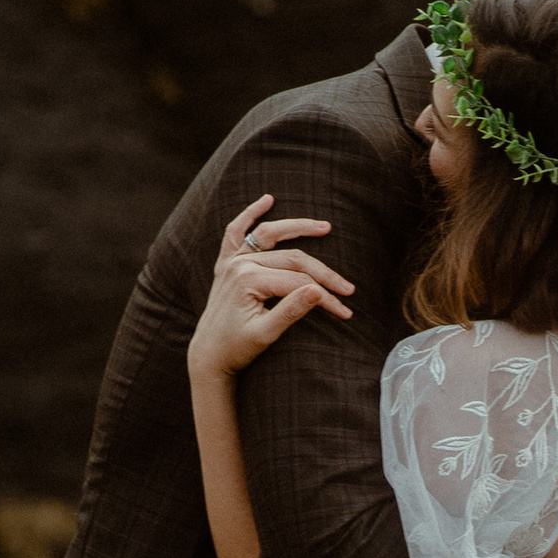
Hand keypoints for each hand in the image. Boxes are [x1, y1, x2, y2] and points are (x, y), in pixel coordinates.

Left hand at [187, 197, 354, 378]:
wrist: (208, 356)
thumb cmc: (236, 349)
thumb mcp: (265, 334)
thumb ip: (291, 311)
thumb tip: (318, 292)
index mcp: (247, 280)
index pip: (297, 282)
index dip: (325, 296)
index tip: (345, 311)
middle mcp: (239, 264)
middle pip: (292, 259)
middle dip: (323, 275)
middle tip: (349, 289)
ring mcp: (232, 261)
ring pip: (271, 236)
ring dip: (298, 228)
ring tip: (325, 227)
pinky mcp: (228, 264)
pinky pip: (236, 232)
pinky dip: (250, 214)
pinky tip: (267, 200)